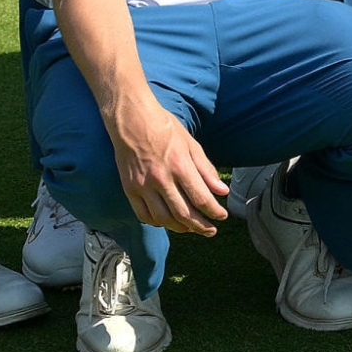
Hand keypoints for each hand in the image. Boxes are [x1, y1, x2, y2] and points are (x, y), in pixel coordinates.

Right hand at [108, 93, 228, 233]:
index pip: (201, 198)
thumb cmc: (165, 129)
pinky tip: (167, 222)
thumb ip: (206, 170)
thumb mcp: (191, 144)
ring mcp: (143, 186)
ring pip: (164, 219)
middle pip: (183, 214)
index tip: (222, 216)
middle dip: (200, 226)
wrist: (132, 120)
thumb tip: (222, 191)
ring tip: (192, 229)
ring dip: (180, 228)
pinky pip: (144, 215)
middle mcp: (161, 179)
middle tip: (210, 231)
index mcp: (180, 166)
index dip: (214, 212)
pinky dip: (158, 223)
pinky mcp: (129, 189)